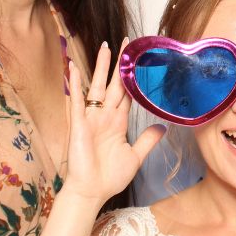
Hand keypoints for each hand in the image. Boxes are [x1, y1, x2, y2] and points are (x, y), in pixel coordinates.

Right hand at [63, 41, 164, 205]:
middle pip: (113, 84)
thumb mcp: (135, 156)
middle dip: (119, 64)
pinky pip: (77, 101)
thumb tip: (163, 127)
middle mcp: (105, 116)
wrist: (91, 192)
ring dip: (100, 67)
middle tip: (125, 42)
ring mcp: (91, 119)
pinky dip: (74, 84)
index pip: (127, 93)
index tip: (138, 60)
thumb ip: (147, 141)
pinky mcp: (79, 125)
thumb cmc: (109, 177)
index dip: (132, 77)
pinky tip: (72, 68)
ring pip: (97, 86)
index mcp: (118, 122)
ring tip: (104, 47)